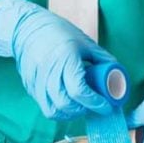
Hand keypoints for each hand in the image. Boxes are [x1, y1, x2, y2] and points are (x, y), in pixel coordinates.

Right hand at [0, 0, 116, 119]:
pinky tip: (67, 104)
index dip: (95, 103)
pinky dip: (58, 110)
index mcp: (65, 59)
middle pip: (66, 104)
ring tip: (80, 107)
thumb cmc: (58, 32)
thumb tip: (117, 74)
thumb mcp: (84, 42)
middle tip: (94, 106)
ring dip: (70, 114)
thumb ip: (101, 58)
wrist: (26, 28)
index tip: (106, 107)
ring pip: (53, 110)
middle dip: (83, 110)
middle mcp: (49, 72)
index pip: (79, 91)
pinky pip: (44, 106)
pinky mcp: (30, 86)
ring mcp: (36, 81)